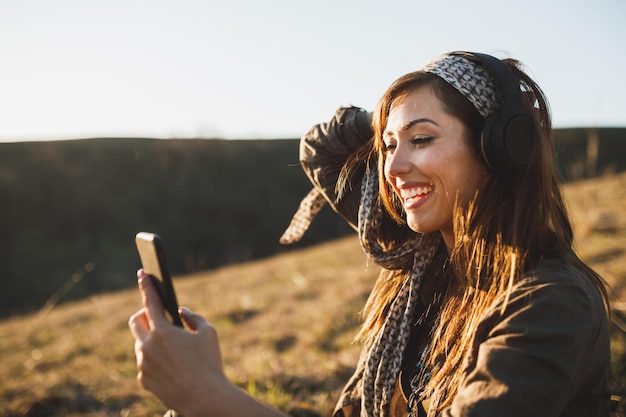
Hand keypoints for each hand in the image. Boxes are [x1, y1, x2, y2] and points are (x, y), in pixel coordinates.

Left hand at [128, 270, 226, 414]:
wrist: (203, 398)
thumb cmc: (209, 364)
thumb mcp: (208, 334)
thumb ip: (193, 318)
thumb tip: (181, 312)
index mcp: (163, 331)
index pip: (150, 302)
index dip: (146, 285)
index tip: (142, 274)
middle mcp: (147, 346)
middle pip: (136, 321)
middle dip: (144, 314)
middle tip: (157, 316)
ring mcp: (143, 364)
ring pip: (141, 343)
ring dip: (151, 338)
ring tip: (172, 347)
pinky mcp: (143, 379)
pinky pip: (145, 362)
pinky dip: (154, 358)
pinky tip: (171, 365)